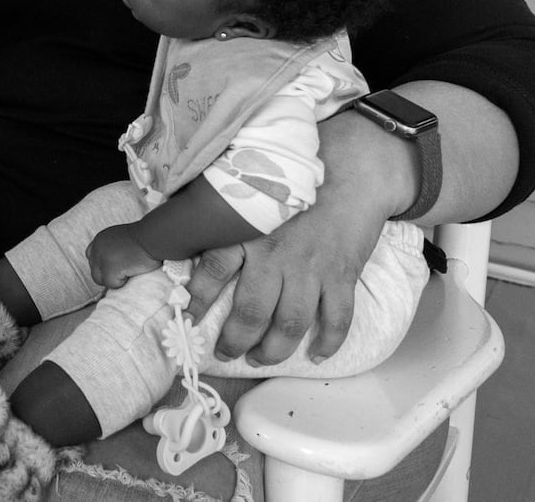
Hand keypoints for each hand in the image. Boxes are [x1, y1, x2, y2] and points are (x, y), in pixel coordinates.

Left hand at [87, 223, 161, 288]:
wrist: (152, 237)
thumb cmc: (145, 237)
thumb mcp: (123, 238)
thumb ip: (114, 248)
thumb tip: (115, 264)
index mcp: (100, 239)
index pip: (91, 256)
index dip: (102, 264)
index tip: (115, 267)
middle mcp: (97, 248)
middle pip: (94, 270)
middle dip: (107, 274)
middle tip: (124, 273)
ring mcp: (101, 259)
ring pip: (100, 279)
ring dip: (113, 280)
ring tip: (129, 273)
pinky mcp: (109, 269)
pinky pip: (111, 284)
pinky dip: (122, 283)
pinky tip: (132, 273)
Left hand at [186, 191, 383, 364]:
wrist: (350, 176)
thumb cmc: (292, 186)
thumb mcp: (249, 195)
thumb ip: (221, 217)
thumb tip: (184, 233)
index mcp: (247, 232)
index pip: (213, 270)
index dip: (197, 300)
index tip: (189, 319)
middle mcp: (276, 254)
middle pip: (252, 311)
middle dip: (235, 341)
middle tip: (226, 353)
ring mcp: (311, 268)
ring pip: (291, 324)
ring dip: (275, 350)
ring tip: (260, 358)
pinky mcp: (341, 276)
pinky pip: (337, 319)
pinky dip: (328, 342)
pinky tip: (317, 356)